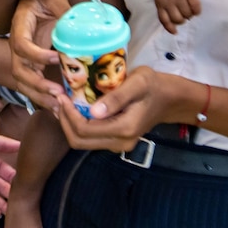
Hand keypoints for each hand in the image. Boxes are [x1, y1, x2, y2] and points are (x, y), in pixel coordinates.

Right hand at [9, 0, 69, 111]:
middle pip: (19, 71)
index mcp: (20, 27)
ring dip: (40, 96)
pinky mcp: (30, 66)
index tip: (56, 58)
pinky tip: (58, 109)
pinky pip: (31, 86)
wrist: (33, 2)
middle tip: (58, 93)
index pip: (22, 46)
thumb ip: (63, 9)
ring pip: (23, 83)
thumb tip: (82, 24)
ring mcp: (22, 58)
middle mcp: (17, 46)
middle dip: (37, 85)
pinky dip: (43, 99)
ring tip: (59, 108)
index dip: (37, 55)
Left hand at [55, 65, 171, 152]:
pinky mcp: (116, 140)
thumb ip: (116, 98)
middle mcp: (120, 142)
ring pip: (83, 142)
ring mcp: (118, 144)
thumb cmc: (153, 85)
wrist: (169, 98)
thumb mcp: (137, 83)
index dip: (68, 114)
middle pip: (80, 141)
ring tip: (63, 103)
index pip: (84, 129)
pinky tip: (75, 109)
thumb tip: (93, 112)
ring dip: (69, 124)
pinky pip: (90, 138)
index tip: (62, 95)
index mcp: (124, 129)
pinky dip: (78, 125)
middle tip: (59, 99)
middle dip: (65, 121)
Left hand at [154, 0, 201, 33]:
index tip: (175, 32)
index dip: (170, 28)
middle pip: (177, 19)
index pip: (164, 20)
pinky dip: (197, 11)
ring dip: (190, 15)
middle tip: (184, 17)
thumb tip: (172, 25)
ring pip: (187, 14)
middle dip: (182, 21)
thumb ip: (163, 10)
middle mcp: (169, 1)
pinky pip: (195, 6)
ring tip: (189, 11)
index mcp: (160, 3)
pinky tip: (196, 10)